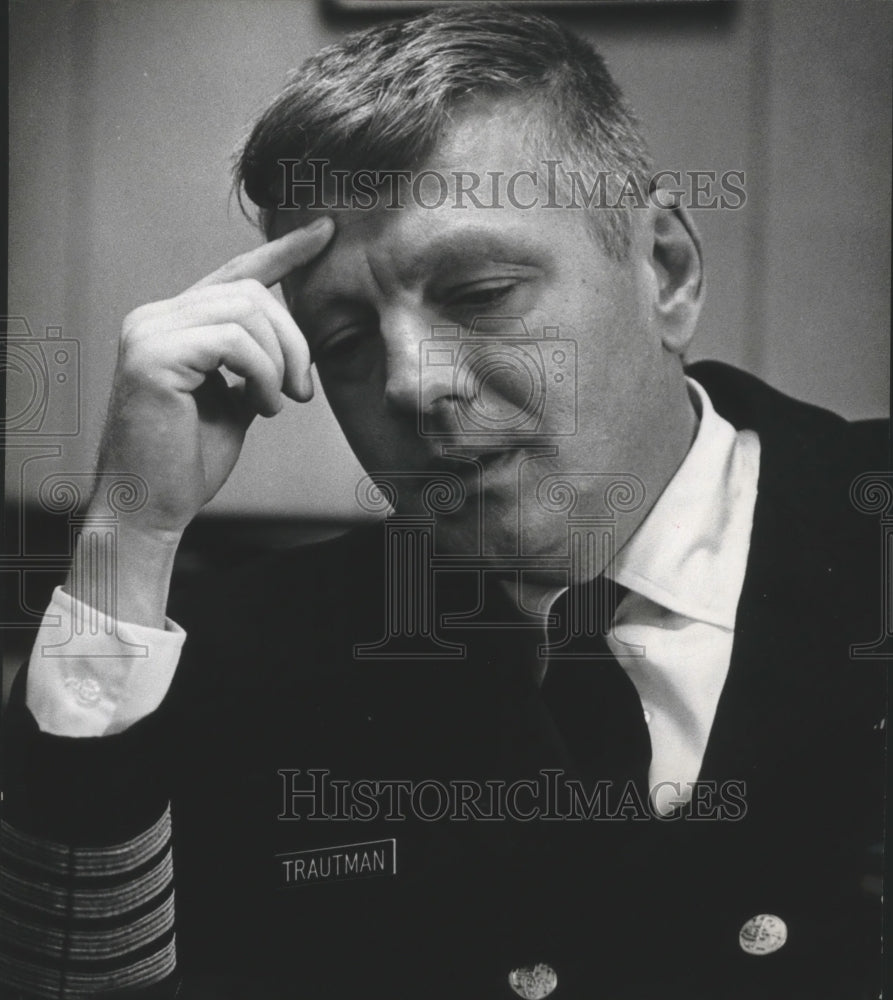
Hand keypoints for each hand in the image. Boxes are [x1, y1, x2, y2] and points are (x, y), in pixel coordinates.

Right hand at [94, 218, 333, 540]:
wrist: (152, 507)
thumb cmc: (188, 461)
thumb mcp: (233, 402)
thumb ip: (252, 364)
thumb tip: (287, 342)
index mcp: (174, 324)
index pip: (234, 272)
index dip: (282, 252)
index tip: (324, 233)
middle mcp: (156, 317)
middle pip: (251, 292)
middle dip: (293, 339)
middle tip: (302, 391)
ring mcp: (150, 332)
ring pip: (247, 311)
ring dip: (279, 361)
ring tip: (275, 403)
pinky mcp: (152, 355)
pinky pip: (234, 341)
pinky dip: (262, 375)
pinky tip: (261, 407)